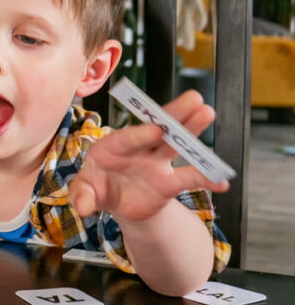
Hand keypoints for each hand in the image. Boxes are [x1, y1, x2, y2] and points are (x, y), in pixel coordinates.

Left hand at [69, 89, 229, 222]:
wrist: (116, 202)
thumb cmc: (96, 186)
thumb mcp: (85, 190)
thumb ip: (82, 195)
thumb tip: (82, 207)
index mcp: (112, 146)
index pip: (127, 137)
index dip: (141, 132)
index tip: (157, 129)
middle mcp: (138, 149)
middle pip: (158, 127)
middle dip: (174, 113)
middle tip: (194, 98)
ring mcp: (156, 162)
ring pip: (176, 143)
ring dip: (193, 129)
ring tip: (208, 113)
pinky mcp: (169, 181)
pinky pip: (189, 178)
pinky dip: (206, 179)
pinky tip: (222, 180)